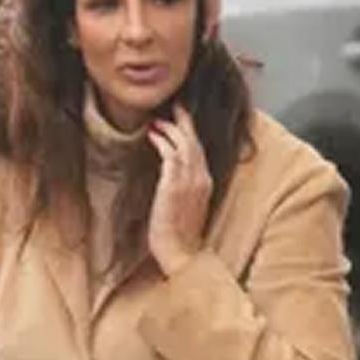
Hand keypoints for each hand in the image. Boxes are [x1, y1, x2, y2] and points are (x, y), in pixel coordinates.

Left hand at [145, 103, 212, 276]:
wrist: (182, 253)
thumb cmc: (180, 235)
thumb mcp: (187, 207)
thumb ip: (183, 189)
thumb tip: (171, 177)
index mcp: (206, 183)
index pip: (200, 150)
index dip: (191, 133)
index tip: (182, 120)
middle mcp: (201, 178)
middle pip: (195, 142)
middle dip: (185, 122)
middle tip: (175, 106)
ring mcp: (189, 181)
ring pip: (184, 145)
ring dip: (171, 129)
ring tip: (159, 118)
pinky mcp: (174, 186)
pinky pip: (170, 156)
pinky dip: (162, 142)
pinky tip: (152, 135)